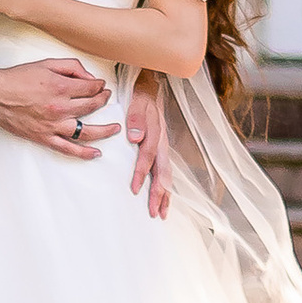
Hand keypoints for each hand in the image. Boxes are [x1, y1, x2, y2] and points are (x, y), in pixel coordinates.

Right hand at [0, 56, 117, 157]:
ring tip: (115, 128)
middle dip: (103, 100)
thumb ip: (71, 67)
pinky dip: (84, 153)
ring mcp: (53, 125)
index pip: (90, 88)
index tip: (101, 85)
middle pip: (91, 106)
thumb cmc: (18, 78)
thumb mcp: (47, 64)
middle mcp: (60, 108)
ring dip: (104, 130)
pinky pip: (68, 149)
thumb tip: (89, 77)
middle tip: (106, 97)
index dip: (99, 86)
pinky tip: (96, 152)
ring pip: (86, 131)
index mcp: (61, 87)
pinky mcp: (45, 138)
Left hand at [126, 76, 171, 218]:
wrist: (152, 89)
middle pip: (163, 172)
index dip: (141, 173)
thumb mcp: (136, 102)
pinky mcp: (163, 150)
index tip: (134, 189)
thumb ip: (135, 119)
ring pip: (167, 175)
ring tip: (162, 213)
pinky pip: (166, 172)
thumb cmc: (141, 98)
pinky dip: (166, 187)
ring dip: (165, 195)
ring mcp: (164, 148)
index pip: (148, 156)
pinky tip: (164, 199)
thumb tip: (134, 138)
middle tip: (155, 213)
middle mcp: (163, 143)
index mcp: (155, 132)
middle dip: (159, 194)